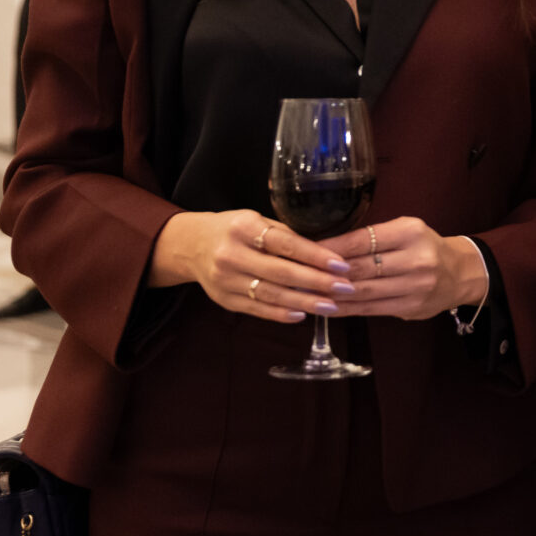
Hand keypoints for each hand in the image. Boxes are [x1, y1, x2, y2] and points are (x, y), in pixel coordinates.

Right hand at [148, 209, 353, 322]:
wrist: (191, 245)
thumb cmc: (234, 230)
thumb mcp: (256, 221)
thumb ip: (286, 236)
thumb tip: (324, 255)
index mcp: (242, 227)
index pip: (286, 244)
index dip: (316, 256)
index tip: (342, 265)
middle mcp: (231, 254)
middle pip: (281, 272)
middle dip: (317, 282)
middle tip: (345, 288)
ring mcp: (224, 280)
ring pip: (271, 295)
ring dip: (305, 302)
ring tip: (331, 305)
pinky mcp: (223, 300)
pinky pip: (257, 310)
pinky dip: (281, 314)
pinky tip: (303, 314)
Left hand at [314, 217, 486, 321]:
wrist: (460, 273)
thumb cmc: (423, 247)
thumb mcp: (403, 231)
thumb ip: (370, 239)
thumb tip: (324, 249)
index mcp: (410, 232)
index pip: (362, 240)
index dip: (331, 248)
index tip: (305, 251)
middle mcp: (417, 258)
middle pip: (361, 268)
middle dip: (327, 273)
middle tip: (298, 276)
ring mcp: (416, 286)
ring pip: (364, 291)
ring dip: (332, 294)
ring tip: (306, 294)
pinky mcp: (412, 308)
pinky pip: (372, 309)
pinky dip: (346, 309)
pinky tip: (328, 308)